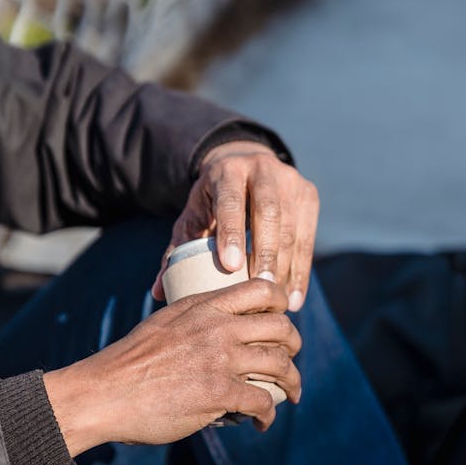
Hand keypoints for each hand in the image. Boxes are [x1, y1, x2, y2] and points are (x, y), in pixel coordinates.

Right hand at [44, 279, 301, 455]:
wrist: (104, 393)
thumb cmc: (128, 363)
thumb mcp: (164, 322)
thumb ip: (193, 320)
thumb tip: (213, 329)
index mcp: (203, 306)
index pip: (261, 288)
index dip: (281, 303)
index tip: (282, 319)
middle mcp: (217, 327)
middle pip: (280, 328)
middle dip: (294, 345)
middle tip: (290, 360)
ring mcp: (220, 359)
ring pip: (279, 364)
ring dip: (292, 382)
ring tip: (290, 393)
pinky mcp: (218, 392)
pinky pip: (262, 402)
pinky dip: (268, 414)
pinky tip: (263, 422)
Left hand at [151, 141, 318, 311]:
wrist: (244, 163)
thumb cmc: (212, 201)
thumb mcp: (192, 217)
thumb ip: (176, 251)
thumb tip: (157, 292)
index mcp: (227, 171)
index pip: (231, 201)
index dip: (232, 233)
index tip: (230, 267)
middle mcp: (262, 170)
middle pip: (268, 212)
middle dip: (265, 253)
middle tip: (261, 288)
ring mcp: (290, 181)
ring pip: (291, 227)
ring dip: (286, 267)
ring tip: (278, 300)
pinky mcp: (309, 195)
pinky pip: (307, 238)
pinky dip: (301, 271)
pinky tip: (294, 298)